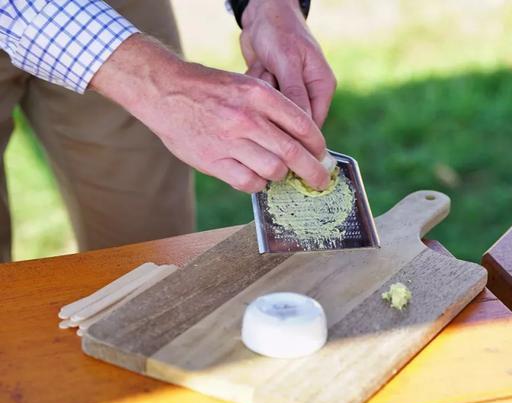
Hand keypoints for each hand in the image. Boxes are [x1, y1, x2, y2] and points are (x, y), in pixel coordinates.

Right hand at [90, 34, 329, 192]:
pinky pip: (248, 182)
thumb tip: (301, 139)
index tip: (322, 154)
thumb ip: (272, 109)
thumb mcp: (245, 85)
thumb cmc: (210, 89)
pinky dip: (257, 183)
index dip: (318, 145)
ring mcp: (229, 141)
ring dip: (280, 175)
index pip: (302, 125)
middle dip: (313, 171)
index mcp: (259, 94)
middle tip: (321, 180)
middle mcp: (247, 117)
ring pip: (274, 170)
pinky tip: (255, 176)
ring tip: (277, 172)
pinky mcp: (213, 160)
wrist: (165, 91)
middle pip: (293, 153)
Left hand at [240, 0, 336, 126]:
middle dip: (275, 100)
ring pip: (271, 110)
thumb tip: (303, 127)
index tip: (275, 121)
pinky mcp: (272, 89)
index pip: (312, 125)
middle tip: (272, 73)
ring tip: (267, 65)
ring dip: (264, 88)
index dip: (294, 132)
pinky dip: (255, 84)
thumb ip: (295, 94)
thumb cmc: (280, 30)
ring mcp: (289, 92)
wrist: (261, 12)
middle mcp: (308, 93)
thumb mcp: (288, 61)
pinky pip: (260, 100)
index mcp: (322, 87)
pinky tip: (260, 65)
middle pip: (289, 119)